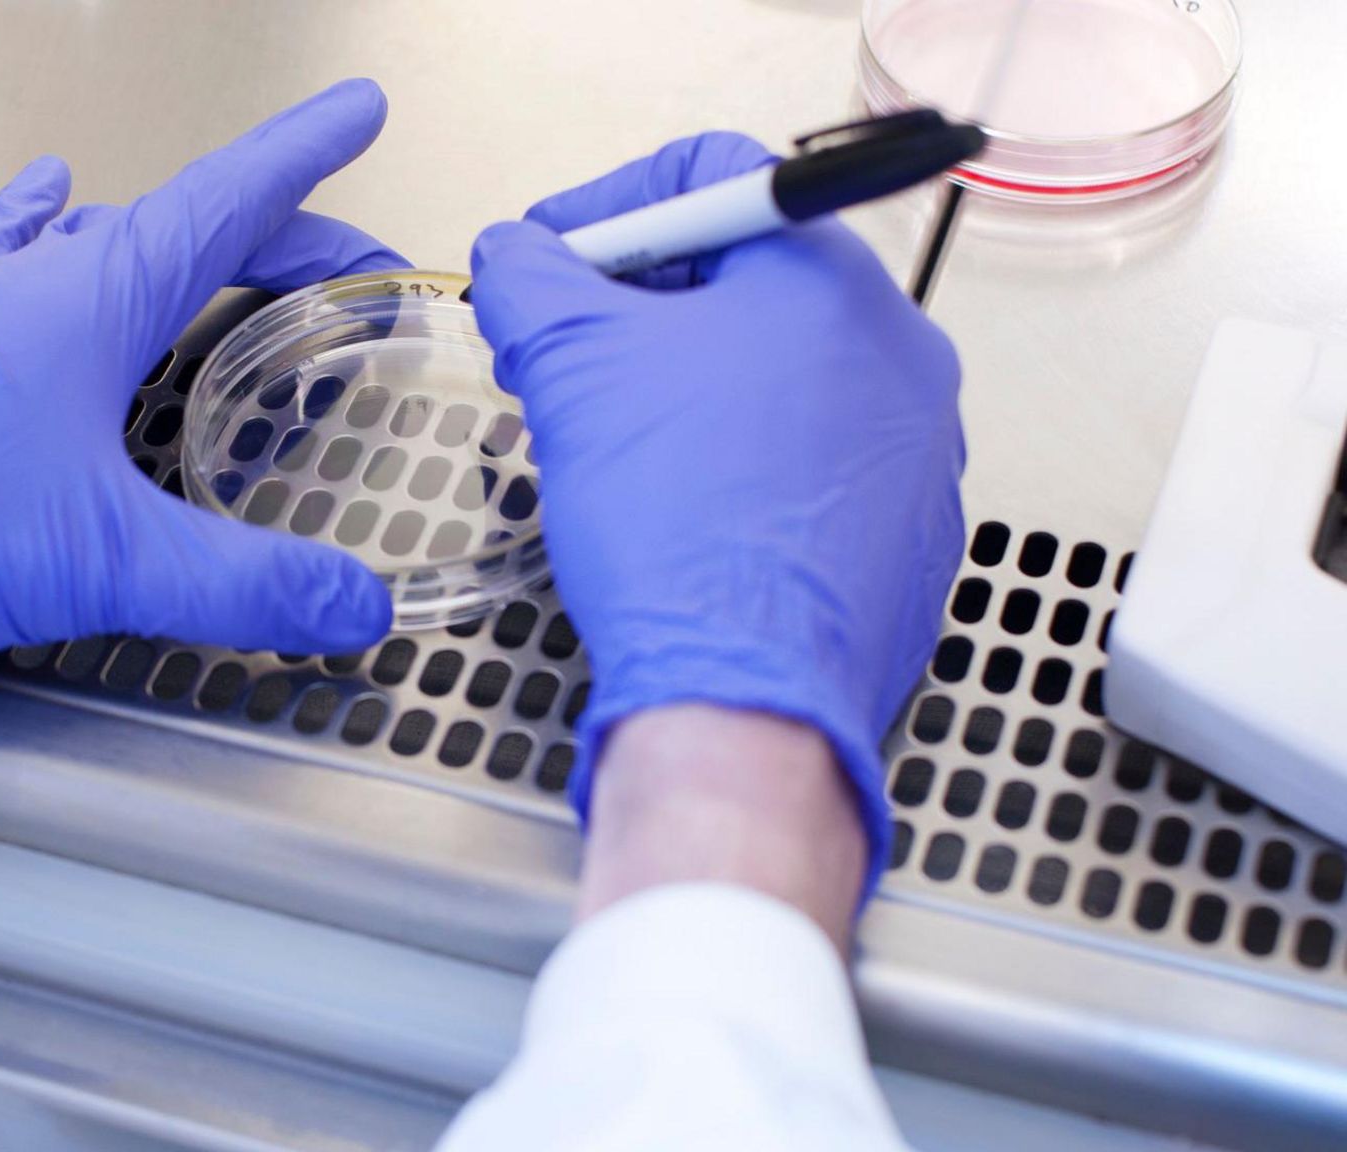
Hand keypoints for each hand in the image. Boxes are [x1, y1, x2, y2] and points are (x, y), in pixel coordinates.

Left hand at [0, 80, 402, 712]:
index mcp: (89, 297)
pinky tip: (37, 219)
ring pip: (97, 246)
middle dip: (277, 237)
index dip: (305, 158)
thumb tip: (354, 604)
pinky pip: (5, 268)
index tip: (358, 112)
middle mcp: (29, 285)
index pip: (228, 200)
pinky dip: (43, 238)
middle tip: (344, 265)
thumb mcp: (104, 563)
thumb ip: (244, 586)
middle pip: (180, 228)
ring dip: (177, 249)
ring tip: (231, 259)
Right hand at [468, 132, 964, 893]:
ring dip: (683, 387)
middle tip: (561, 356)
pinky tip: (679, 510)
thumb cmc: (680, 532)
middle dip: (634, 308)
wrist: (744, 698)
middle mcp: (897, 352)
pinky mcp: (905, 530)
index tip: (548, 261)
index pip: (711, 179)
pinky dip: (737, 463)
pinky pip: (808, 462)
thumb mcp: (571, 368)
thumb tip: (514, 255)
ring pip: (776, 375)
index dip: (604, 208)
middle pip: (744, 279)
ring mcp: (914, 448)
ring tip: (610, 443)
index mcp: (828, 283)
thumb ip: (529, 278)